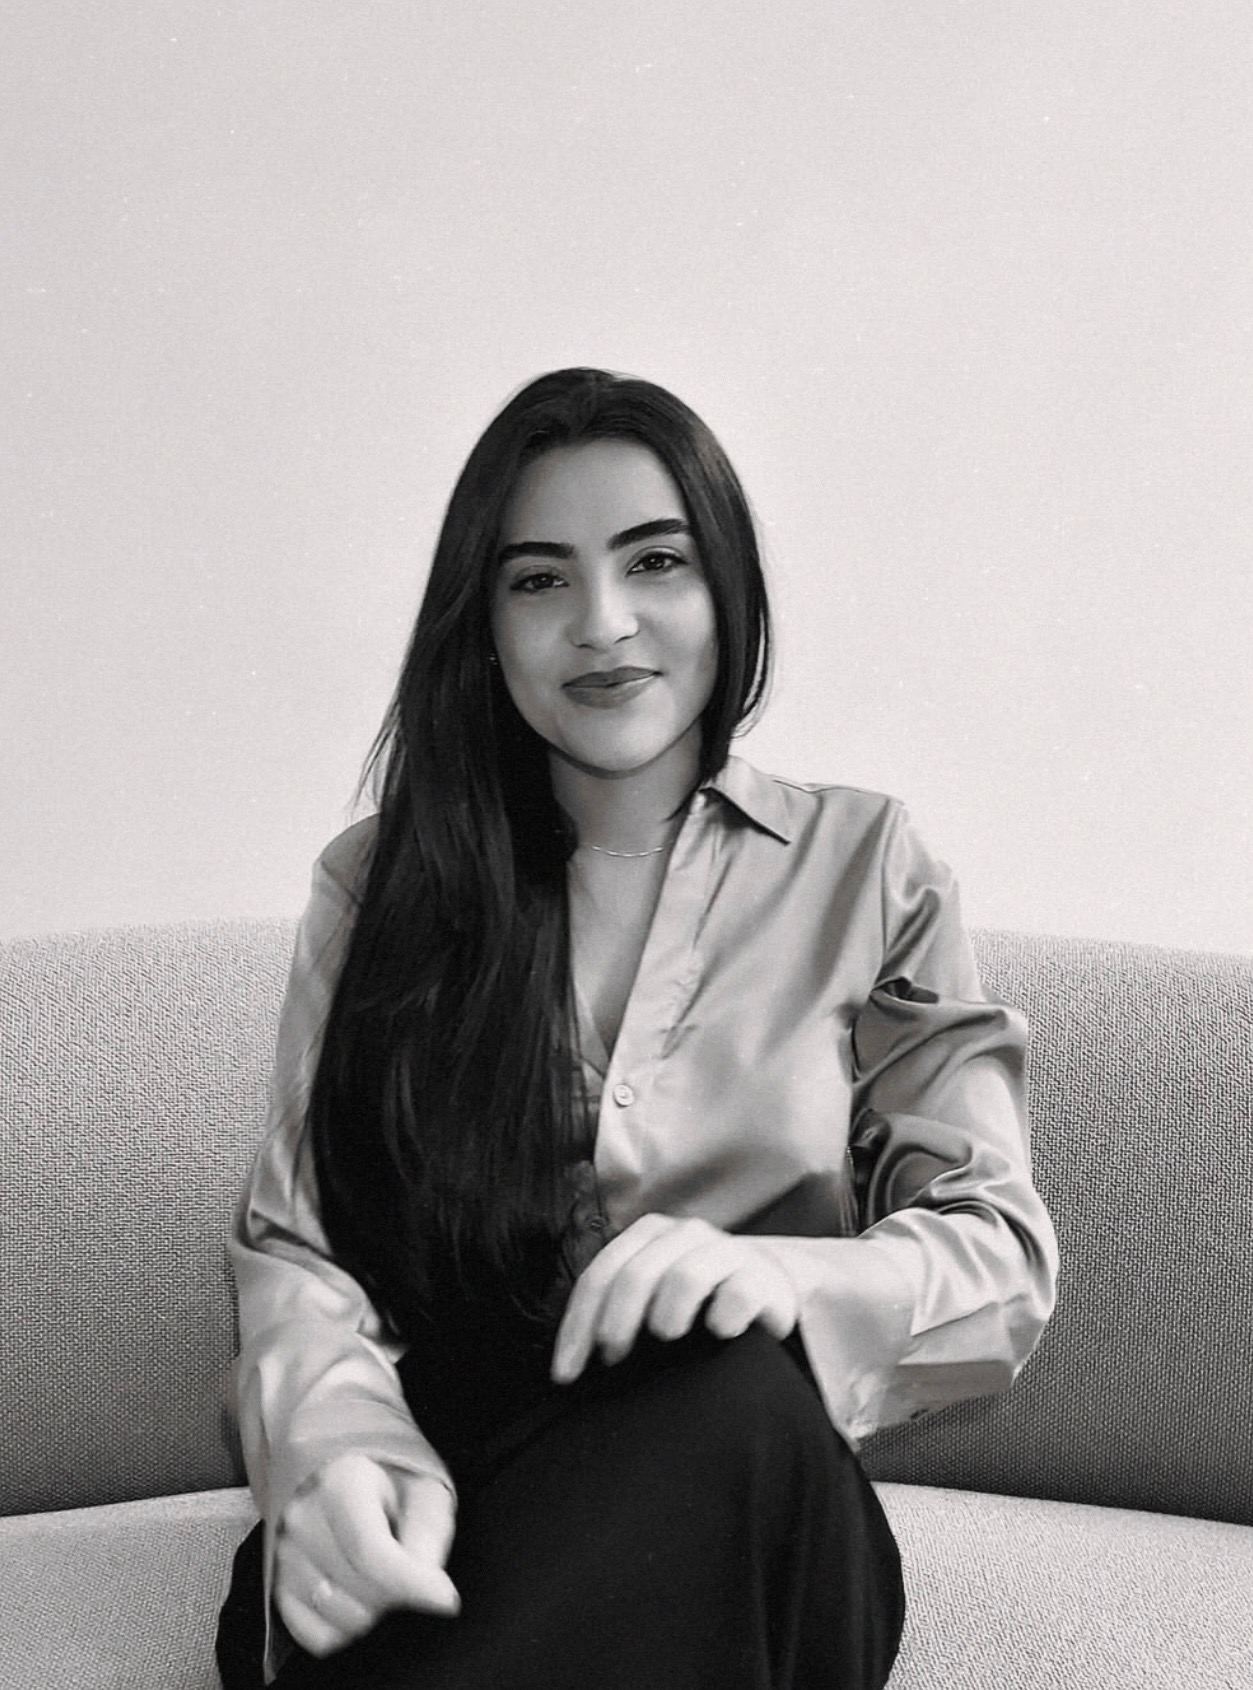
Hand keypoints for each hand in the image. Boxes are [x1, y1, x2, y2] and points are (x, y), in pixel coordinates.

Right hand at [275, 1454, 458, 1656]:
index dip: (412, 1583)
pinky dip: (347, 1629)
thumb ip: (429, 1535)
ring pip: (343, 1621)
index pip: (371, 1551)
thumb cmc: (394, 1481)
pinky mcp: (276, 1588)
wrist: (347, 1472)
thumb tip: (431, 1590)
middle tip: (409, 1568)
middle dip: (399, 1594)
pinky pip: (320, 1638)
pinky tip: (359, 1594)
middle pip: (362, 1591)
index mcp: (341, 1482)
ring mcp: (282, 1556)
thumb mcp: (426, 1490)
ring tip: (381, 1575)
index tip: (447, 1600)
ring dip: (375, 1612)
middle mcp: (302, 1518)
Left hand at [551, 1213, 797, 1383]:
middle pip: (636, 1276)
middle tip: (612, 1360)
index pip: (601, 1275)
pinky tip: (718, 1333)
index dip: (578, 1324)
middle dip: (616, 1322)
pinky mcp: (761, 1277)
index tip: (566, 1373)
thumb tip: (571, 1360)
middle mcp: (684, 1235)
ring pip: (683, 1278)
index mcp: (650, 1236)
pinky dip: (722, 1317)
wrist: (767, 1289)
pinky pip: (737, 1294)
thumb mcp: (654, 1293)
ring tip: (666, 1336)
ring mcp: (725, 1251)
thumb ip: (618, 1306)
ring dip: (666, 1315)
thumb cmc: (698, 1300)